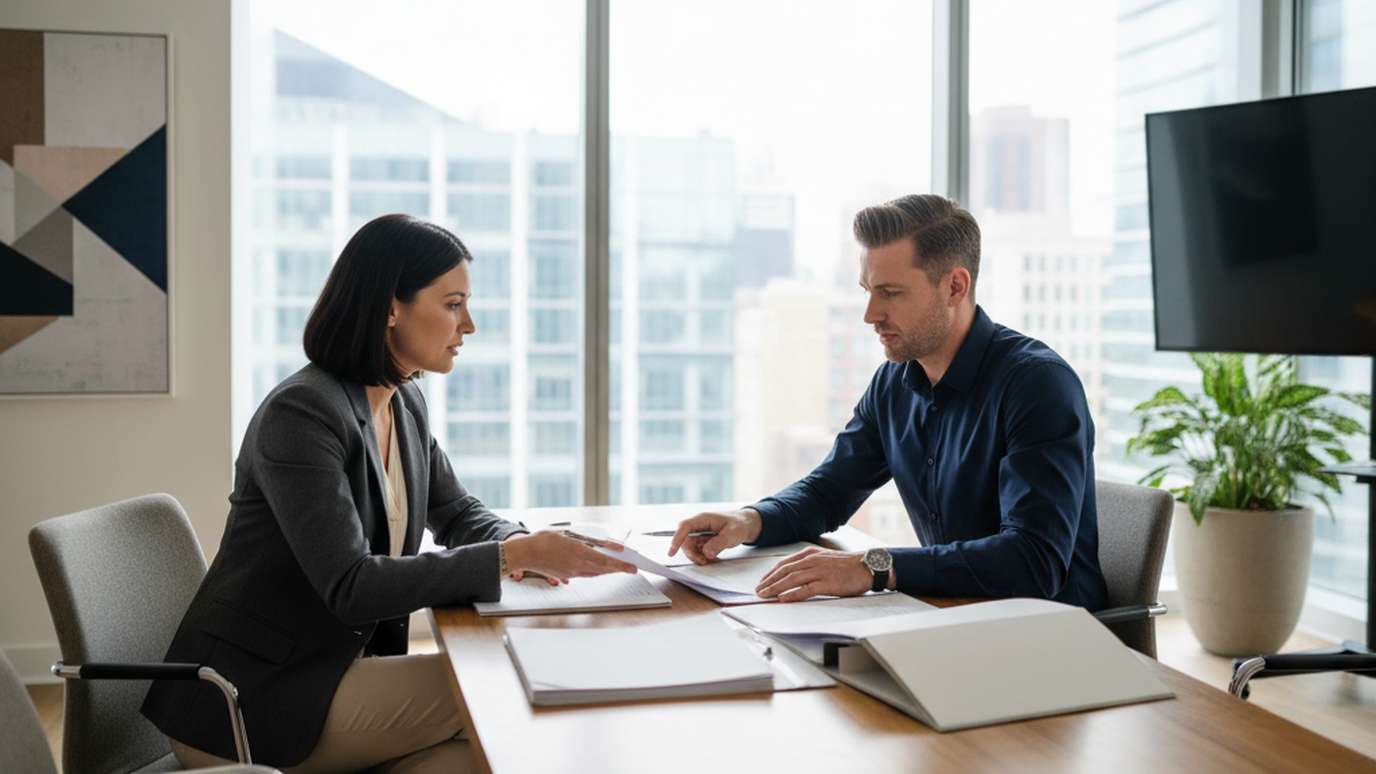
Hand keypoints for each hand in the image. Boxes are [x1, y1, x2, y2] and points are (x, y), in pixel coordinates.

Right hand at [502, 531, 637, 583]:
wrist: (525, 553)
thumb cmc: (544, 539)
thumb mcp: (568, 533)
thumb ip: (589, 540)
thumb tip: (607, 546)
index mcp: (578, 552)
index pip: (605, 561)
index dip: (621, 566)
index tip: (633, 568)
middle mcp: (576, 565)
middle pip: (603, 569)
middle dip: (618, 569)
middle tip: (631, 567)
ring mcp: (571, 572)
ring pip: (595, 573)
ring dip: (608, 570)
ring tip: (619, 567)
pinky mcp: (566, 575)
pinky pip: (586, 574)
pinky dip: (596, 571)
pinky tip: (601, 568)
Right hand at [668, 507, 762, 564]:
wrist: (747, 524)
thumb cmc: (740, 525)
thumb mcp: (733, 534)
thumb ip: (719, 543)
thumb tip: (706, 553)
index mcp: (703, 519)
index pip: (684, 527)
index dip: (676, 539)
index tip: (672, 552)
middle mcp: (699, 525)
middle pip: (685, 540)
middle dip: (691, 553)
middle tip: (704, 562)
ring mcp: (700, 533)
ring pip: (690, 547)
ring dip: (697, 556)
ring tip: (711, 560)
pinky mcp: (703, 540)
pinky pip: (696, 550)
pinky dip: (702, 556)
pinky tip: (712, 557)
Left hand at [754, 547, 875, 601]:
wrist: (867, 566)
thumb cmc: (847, 565)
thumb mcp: (824, 559)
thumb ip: (809, 564)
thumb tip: (794, 574)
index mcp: (810, 554)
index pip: (784, 564)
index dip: (771, 573)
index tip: (762, 581)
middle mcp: (812, 561)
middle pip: (784, 571)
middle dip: (768, 581)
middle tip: (758, 590)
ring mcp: (819, 571)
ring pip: (791, 579)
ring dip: (775, 588)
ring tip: (764, 595)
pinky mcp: (826, 583)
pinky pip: (805, 589)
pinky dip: (792, 594)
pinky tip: (783, 599)